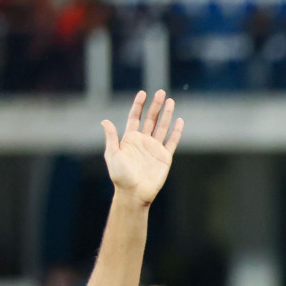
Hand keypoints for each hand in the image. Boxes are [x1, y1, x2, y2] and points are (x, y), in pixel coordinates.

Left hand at [102, 90, 183, 205]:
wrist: (134, 193)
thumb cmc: (120, 176)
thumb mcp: (113, 154)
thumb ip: (112, 137)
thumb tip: (105, 121)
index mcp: (130, 139)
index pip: (135, 117)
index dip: (138, 105)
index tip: (142, 93)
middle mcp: (143, 141)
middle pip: (150, 119)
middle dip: (155, 105)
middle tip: (160, 92)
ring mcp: (155, 148)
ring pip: (162, 127)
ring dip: (166, 114)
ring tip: (170, 101)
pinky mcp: (165, 157)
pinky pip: (172, 141)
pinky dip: (176, 132)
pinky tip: (180, 121)